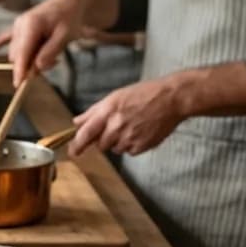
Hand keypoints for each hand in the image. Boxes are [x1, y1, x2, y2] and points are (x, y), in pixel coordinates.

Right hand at [8, 0, 88, 85]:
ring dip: (31, 59)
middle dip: (32, 65)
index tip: (18, 84)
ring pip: (17, 53)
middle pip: (18, 56)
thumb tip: (36, 67)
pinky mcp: (18, 28)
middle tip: (54, 61)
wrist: (71, 2)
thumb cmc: (70, 16)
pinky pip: (7, 39)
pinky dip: (5, 45)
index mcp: (31, 24)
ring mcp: (18, 26)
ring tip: (52, 53)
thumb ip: (50, 51)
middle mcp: (20, 25)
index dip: (20, 70)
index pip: (22, 53)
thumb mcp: (66, 34)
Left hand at [71, 75, 188, 156]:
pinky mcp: (140, 146)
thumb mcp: (116, 96)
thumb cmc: (144, 94)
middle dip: (105, 139)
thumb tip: (76, 122)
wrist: (172, 99)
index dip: (77, 145)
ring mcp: (129, 138)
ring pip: (115, 149)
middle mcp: (116, 126)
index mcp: (108, 111)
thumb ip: (94, 112)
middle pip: (100, 145)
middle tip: (118, 127)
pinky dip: (133, 144)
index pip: (85, 133)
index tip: (73, 152)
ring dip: (119, 142)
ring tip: (133, 125)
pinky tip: (141, 131)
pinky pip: (129, 152)